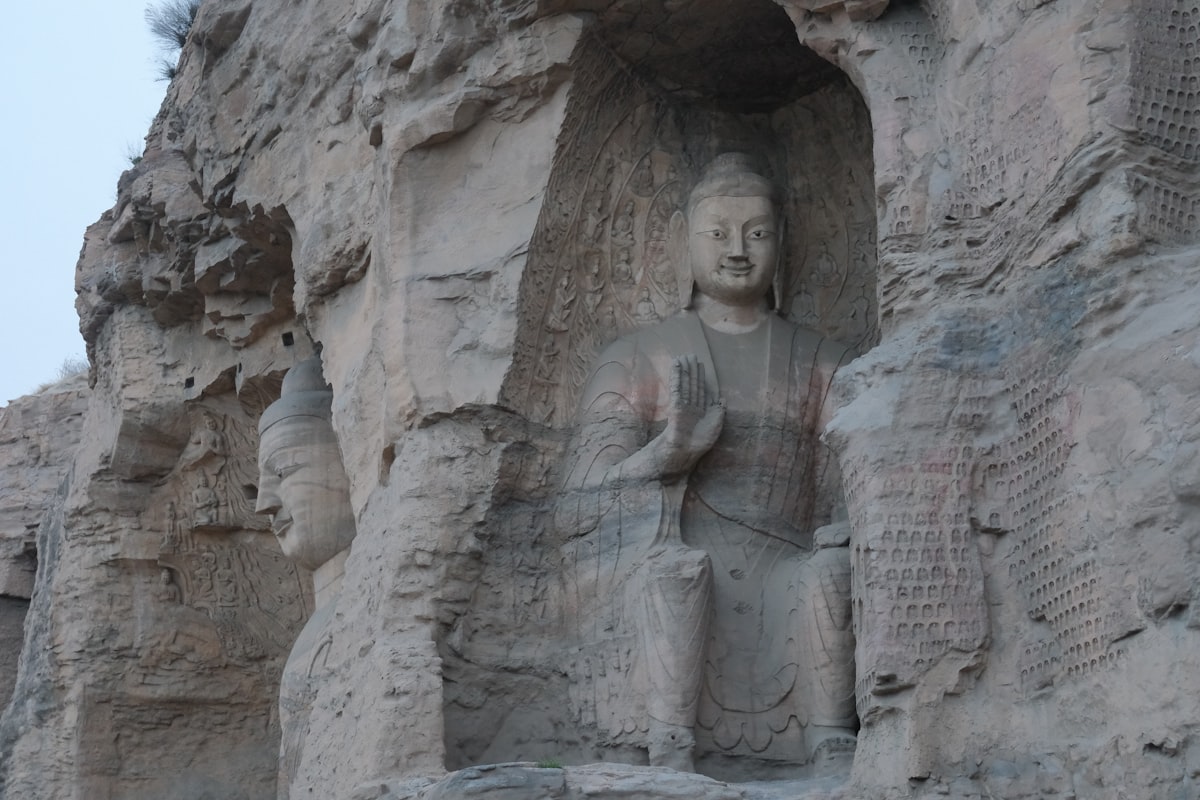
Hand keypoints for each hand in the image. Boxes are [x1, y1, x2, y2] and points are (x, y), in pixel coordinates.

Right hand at [659, 355, 723, 476]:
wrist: (688, 450)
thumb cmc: (702, 440)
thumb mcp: (717, 423)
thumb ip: (720, 410)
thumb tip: (723, 398)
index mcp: (701, 409)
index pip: (701, 389)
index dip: (701, 377)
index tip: (700, 364)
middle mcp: (691, 405)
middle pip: (692, 383)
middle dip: (692, 370)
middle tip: (690, 355)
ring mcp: (683, 404)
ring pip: (684, 383)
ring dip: (683, 370)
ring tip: (682, 357)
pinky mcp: (675, 404)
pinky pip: (676, 387)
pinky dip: (676, 376)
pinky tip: (676, 366)